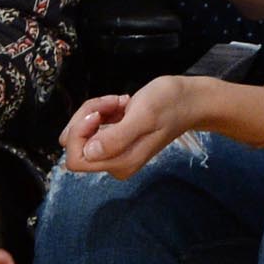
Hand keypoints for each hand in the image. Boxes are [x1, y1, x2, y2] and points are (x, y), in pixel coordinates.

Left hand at [58, 76, 193, 178]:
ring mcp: (112, 151)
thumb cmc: (169, 105)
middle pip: (75, 144)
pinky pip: (90, 125)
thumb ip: (116, 137)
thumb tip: (89, 153)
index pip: (76, 159)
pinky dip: (101, 109)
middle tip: (113, 102)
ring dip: (94, 110)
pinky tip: (122, 104)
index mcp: (120, 163)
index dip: (79, 133)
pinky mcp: (113, 139)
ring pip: (80, 132)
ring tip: (121, 101)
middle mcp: (113, 162)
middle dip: (87, 117)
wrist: (188, 100)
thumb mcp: (144, 116)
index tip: (98, 114)